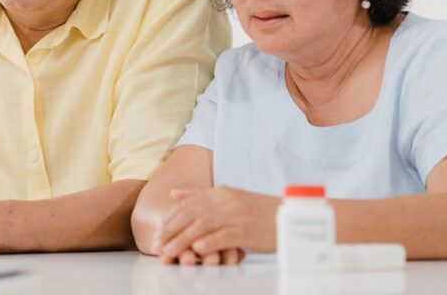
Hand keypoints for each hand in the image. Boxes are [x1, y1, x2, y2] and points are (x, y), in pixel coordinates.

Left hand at [152, 186, 278, 262]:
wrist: (289, 215)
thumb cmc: (258, 211)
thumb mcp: (228, 199)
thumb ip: (200, 196)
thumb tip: (174, 195)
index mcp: (220, 193)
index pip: (188, 205)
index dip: (170, 221)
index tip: (158, 235)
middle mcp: (226, 201)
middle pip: (192, 215)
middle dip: (172, 231)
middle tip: (158, 246)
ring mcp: (237, 215)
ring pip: (204, 225)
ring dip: (184, 240)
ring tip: (170, 252)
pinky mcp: (249, 230)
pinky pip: (226, 235)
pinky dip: (211, 241)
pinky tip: (198, 249)